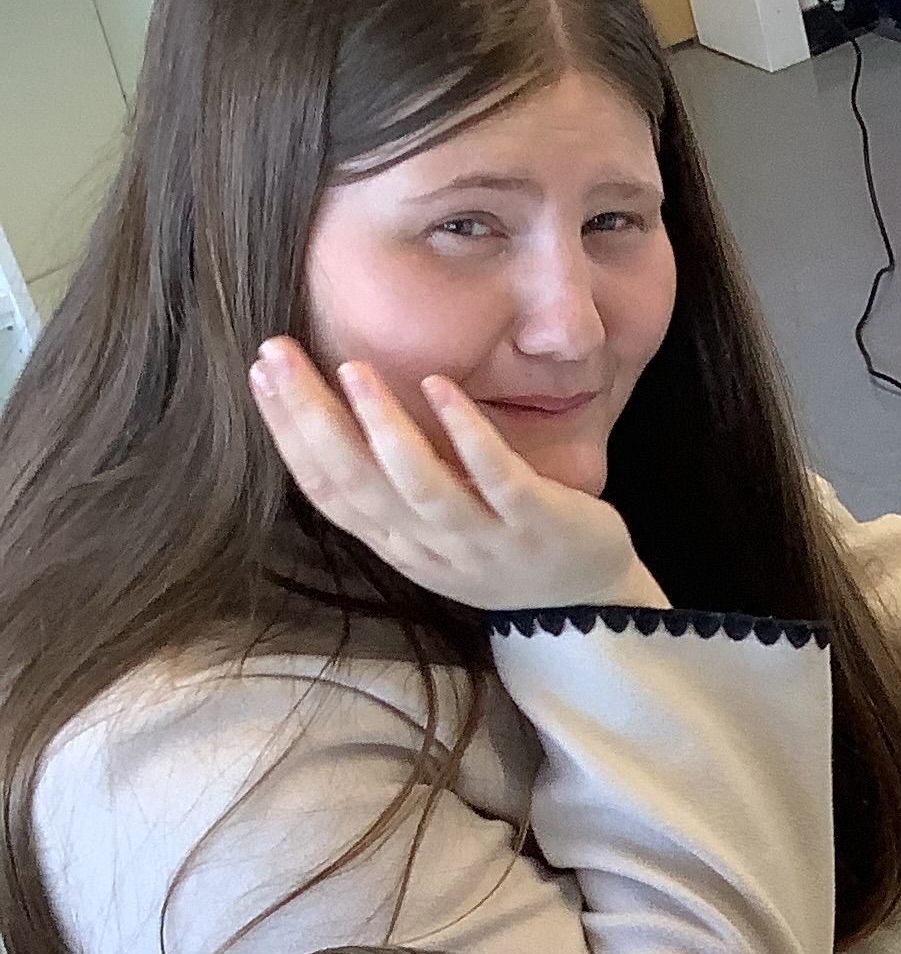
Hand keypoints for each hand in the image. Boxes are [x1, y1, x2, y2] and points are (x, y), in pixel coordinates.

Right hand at [247, 337, 663, 611]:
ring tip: (353, 368)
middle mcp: (433, 548)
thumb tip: (326, 414)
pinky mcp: (538, 525)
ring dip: (384, 426)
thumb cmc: (501, 546)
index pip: (327, 490)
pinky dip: (466, 434)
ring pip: (421, 487)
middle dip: (312, 417)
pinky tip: (440, 387)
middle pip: (359, 483)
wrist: (589, 602)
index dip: (288, 433)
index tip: (259, 372)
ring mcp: (487, 540)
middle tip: (278, 351)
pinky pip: (497, 478)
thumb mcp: (431, 528)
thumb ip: (386, 486)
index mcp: (398, 545)